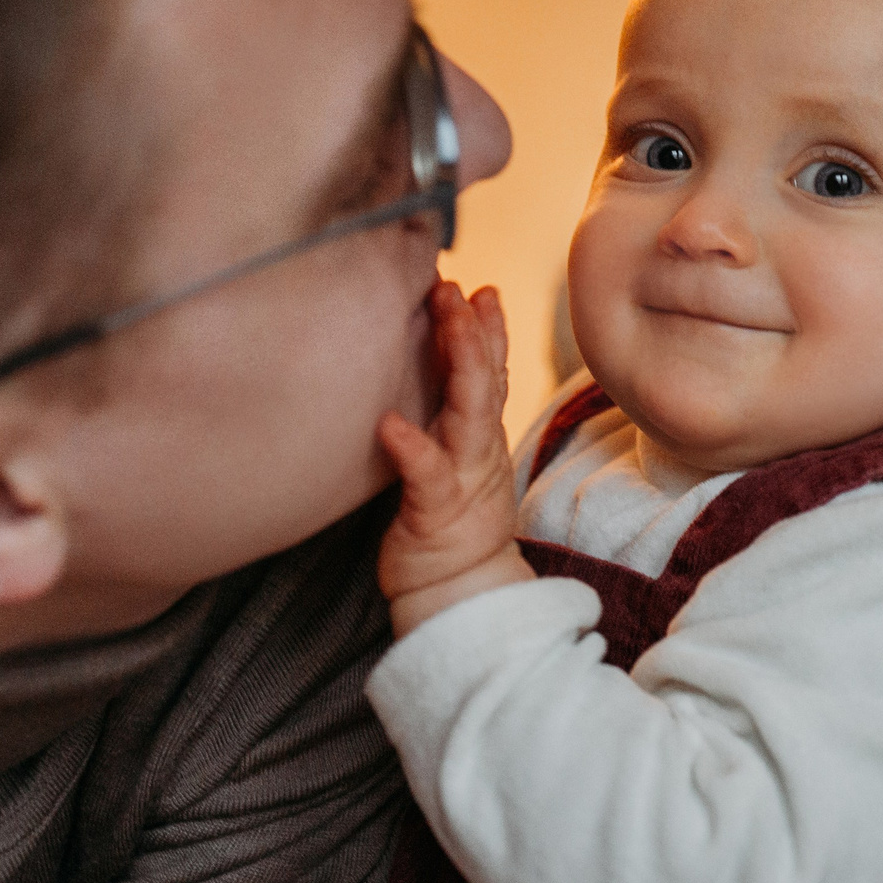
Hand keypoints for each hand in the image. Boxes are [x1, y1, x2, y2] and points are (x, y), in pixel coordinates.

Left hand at [376, 281, 533, 635]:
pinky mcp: (435, 513)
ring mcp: (462, 479)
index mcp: (479, 437)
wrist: (459, 594)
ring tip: (449, 322)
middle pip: (485, 381)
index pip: (491, 373)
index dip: (489, 329)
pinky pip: (426, 476)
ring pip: (471, 414)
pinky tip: (391, 424)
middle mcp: (478, 450)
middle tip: (457, 288)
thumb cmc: (446, 525)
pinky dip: (412, 448)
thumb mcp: (455, 464)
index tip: (478, 288)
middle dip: (475, 331)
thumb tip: (441, 368)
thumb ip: (454, 418)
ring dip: (463, 364)